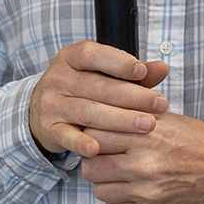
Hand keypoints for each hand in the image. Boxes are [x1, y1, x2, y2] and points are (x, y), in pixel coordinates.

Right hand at [27, 41, 169, 156]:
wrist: (42, 108)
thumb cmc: (83, 88)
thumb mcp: (102, 73)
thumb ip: (132, 73)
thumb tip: (162, 68)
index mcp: (71, 57)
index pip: (93, 55)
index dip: (118, 62)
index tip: (142, 72)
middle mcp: (58, 78)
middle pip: (97, 86)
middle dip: (132, 96)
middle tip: (160, 104)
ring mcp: (51, 104)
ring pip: (88, 111)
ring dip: (120, 120)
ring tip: (147, 125)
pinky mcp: (49, 128)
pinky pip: (67, 136)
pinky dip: (81, 143)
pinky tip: (97, 149)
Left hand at [80, 112, 203, 203]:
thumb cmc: (200, 140)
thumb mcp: (169, 117)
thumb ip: (135, 113)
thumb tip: (102, 106)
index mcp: (148, 133)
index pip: (96, 133)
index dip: (92, 131)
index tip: (97, 131)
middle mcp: (144, 163)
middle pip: (91, 164)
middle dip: (93, 158)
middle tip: (103, 153)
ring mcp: (147, 190)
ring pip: (99, 188)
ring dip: (104, 180)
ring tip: (116, 170)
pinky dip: (116, 197)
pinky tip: (128, 186)